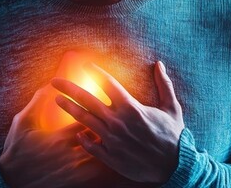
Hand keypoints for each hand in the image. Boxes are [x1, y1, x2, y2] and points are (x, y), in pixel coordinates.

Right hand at [0, 84, 119, 187]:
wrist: (10, 176)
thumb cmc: (16, 147)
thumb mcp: (22, 121)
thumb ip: (37, 102)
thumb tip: (48, 85)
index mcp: (58, 138)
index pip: (86, 122)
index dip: (94, 114)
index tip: (97, 109)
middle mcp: (68, 154)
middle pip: (96, 140)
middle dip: (103, 130)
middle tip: (108, 123)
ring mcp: (71, 170)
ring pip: (98, 158)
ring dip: (104, 148)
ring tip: (108, 140)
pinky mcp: (71, 181)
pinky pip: (93, 174)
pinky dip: (99, 165)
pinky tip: (102, 159)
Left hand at [51, 61, 184, 183]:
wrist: (176, 165)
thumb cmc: (174, 135)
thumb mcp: (172, 108)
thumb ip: (164, 85)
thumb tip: (159, 64)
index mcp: (131, 107)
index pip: (107, 83)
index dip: (94, 72)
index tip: (84, 64)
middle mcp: (118, 121)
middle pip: (87, 99)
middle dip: (69, 88)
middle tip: (55, 80)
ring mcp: (112, 139)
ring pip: (84, 120)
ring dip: (69, 108)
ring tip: (57, 100)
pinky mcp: (110, 155)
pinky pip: (89, 145)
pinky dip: (82, 138)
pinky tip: (77, 132)